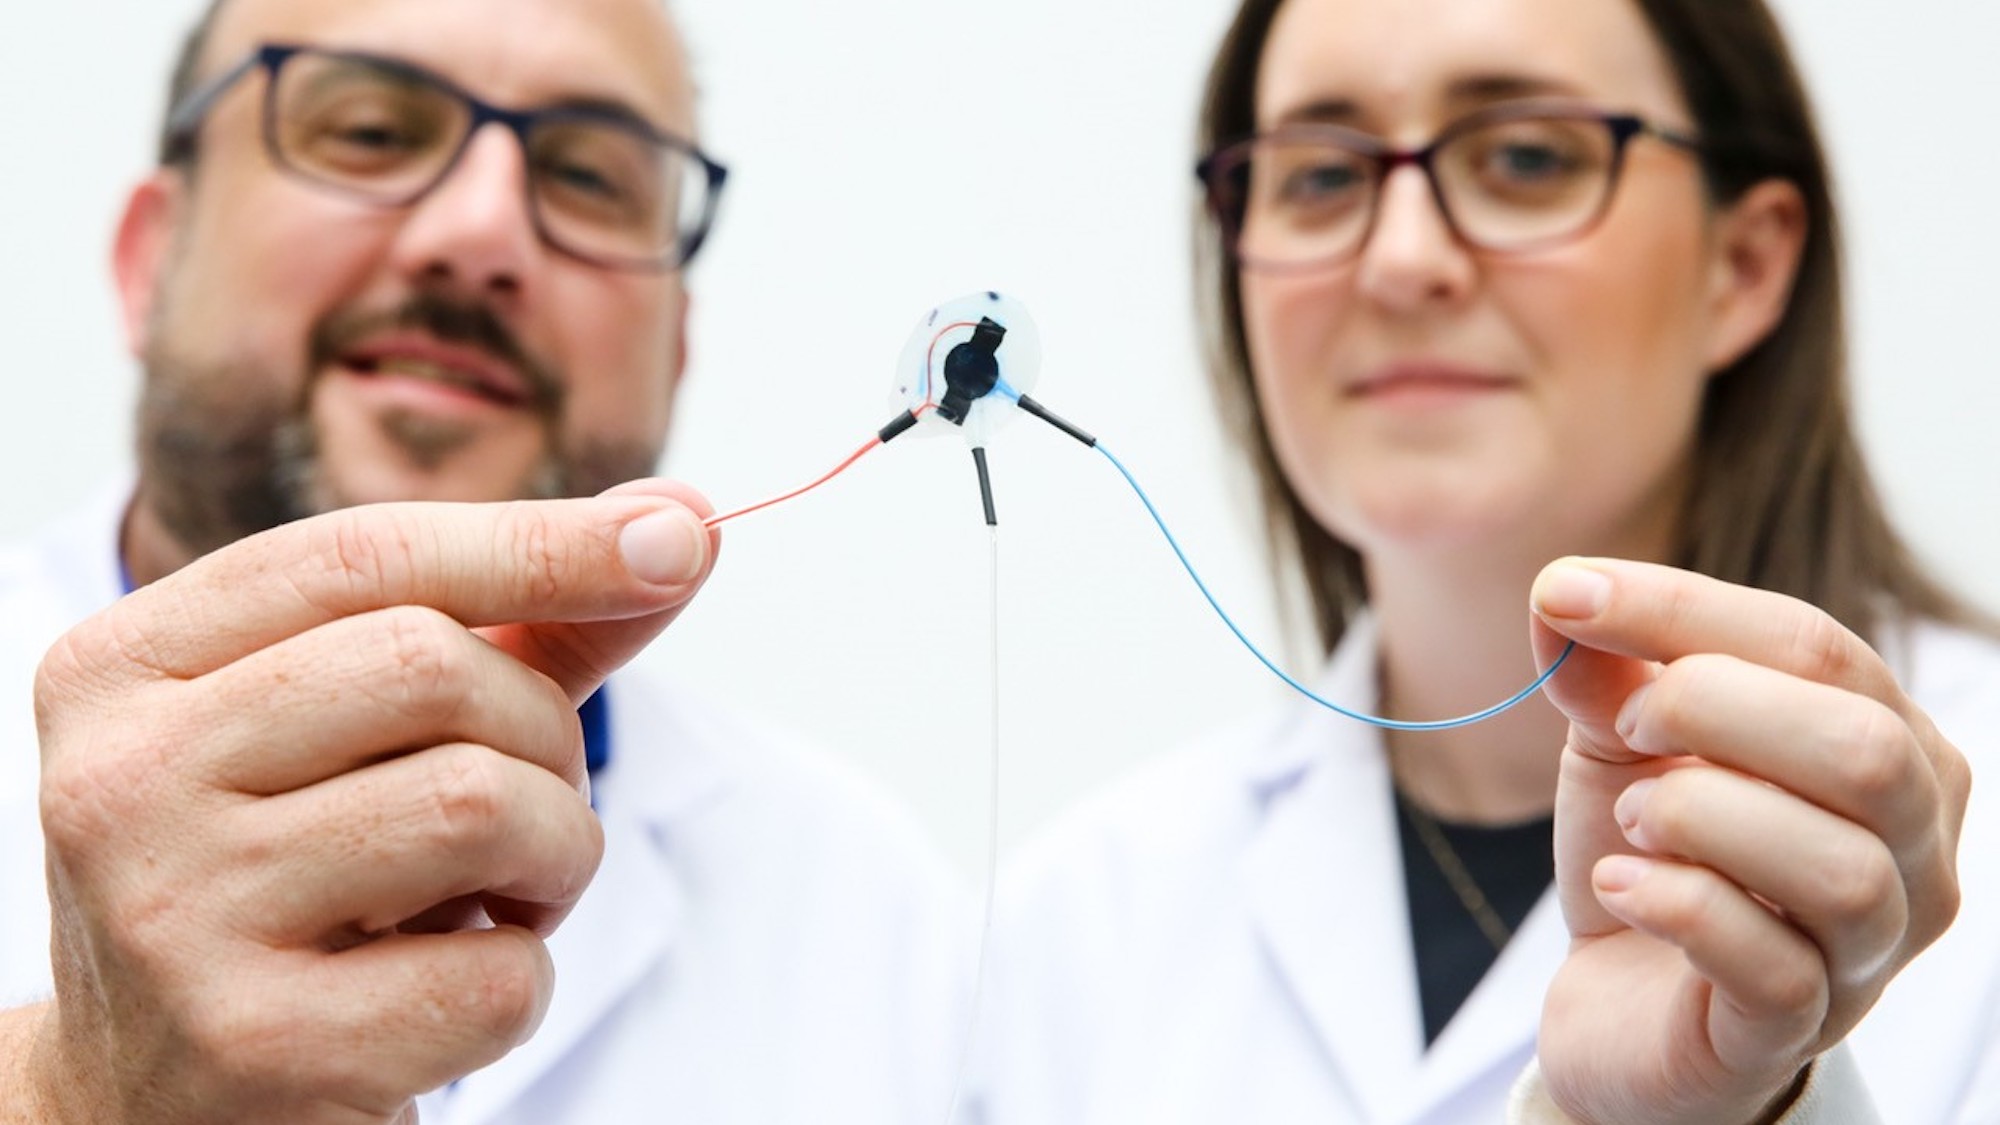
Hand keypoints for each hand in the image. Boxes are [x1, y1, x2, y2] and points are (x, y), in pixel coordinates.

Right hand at [20, 481, 716, 1123]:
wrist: (156, 1104)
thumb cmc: (292, 884)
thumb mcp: (361, 739)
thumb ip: (520, 627)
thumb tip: (680, 525)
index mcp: (126, 668)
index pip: (362, 557)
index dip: (541, 541)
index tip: (677, 539)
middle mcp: (122, 777)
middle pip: (434, 668)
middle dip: (545, 735)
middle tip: (531, 807)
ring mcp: (175, 913)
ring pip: (479, 806)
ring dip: (554, 857)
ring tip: (497, 901)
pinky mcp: (253, 1044)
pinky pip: (493, 977)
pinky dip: (521, 984)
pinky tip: (445, 992)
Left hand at [1527, 557, 1966, 1123]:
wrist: (1616, 1005)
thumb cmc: (1654, 855)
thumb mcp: (1619, 746)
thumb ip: (1603, 671)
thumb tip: (1563, 593)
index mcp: (1890, 744)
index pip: (1818, 647)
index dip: (1682, 609)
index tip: (1567, 593)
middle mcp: (1913, 847)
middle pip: (1862, 749)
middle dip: (1715, 710)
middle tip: (1626, 728)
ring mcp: (1869, 951)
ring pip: (1839, 868)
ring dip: (1702, 818)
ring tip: (1631, 818)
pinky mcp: (1795, 1031)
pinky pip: (1774, 966)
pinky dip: (1679, 906)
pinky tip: (1620, 884)